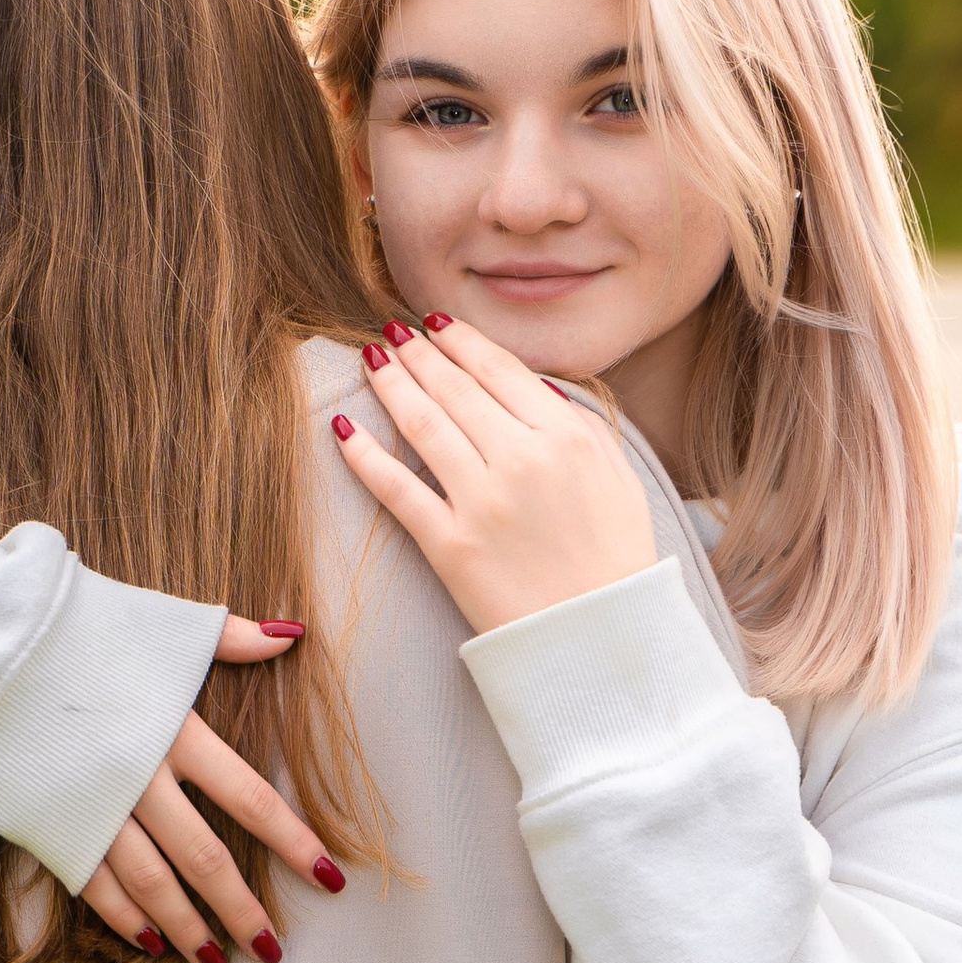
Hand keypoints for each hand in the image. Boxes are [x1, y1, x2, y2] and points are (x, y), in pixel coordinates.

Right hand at [76, 621, 343, 962]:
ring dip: (187, 927)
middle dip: (242, 909)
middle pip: (204, 858)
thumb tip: (291, 634)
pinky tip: (149, 940)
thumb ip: (228, 637)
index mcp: (175, 731)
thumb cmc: (72, 629)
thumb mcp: (155, 623)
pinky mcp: (51, 825)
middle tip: (271, 949)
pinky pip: (93, 883)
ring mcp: (93, 808)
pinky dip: (123, 916)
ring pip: (150, 883)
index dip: (294, 842)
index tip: (328, 877)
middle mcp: (140, 778)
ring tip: (216, 962)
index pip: (251, 799)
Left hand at [332, 317, 657, 635]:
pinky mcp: (450, 546)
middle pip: (455, 389)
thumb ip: (581, 424)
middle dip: (418, 353)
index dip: (462, 341)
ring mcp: (482, 502)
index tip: (436, 324)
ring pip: (423, 425)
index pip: (500, 371)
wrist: (601, 638)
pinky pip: (397, 490)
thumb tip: (535, 387)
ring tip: (370, 360)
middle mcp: (521, 459)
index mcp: (566, 436)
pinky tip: (344, 428)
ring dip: (390, 384)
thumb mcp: (617, 477)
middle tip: (392, 331)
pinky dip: (365, 455)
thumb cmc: (616, 560)